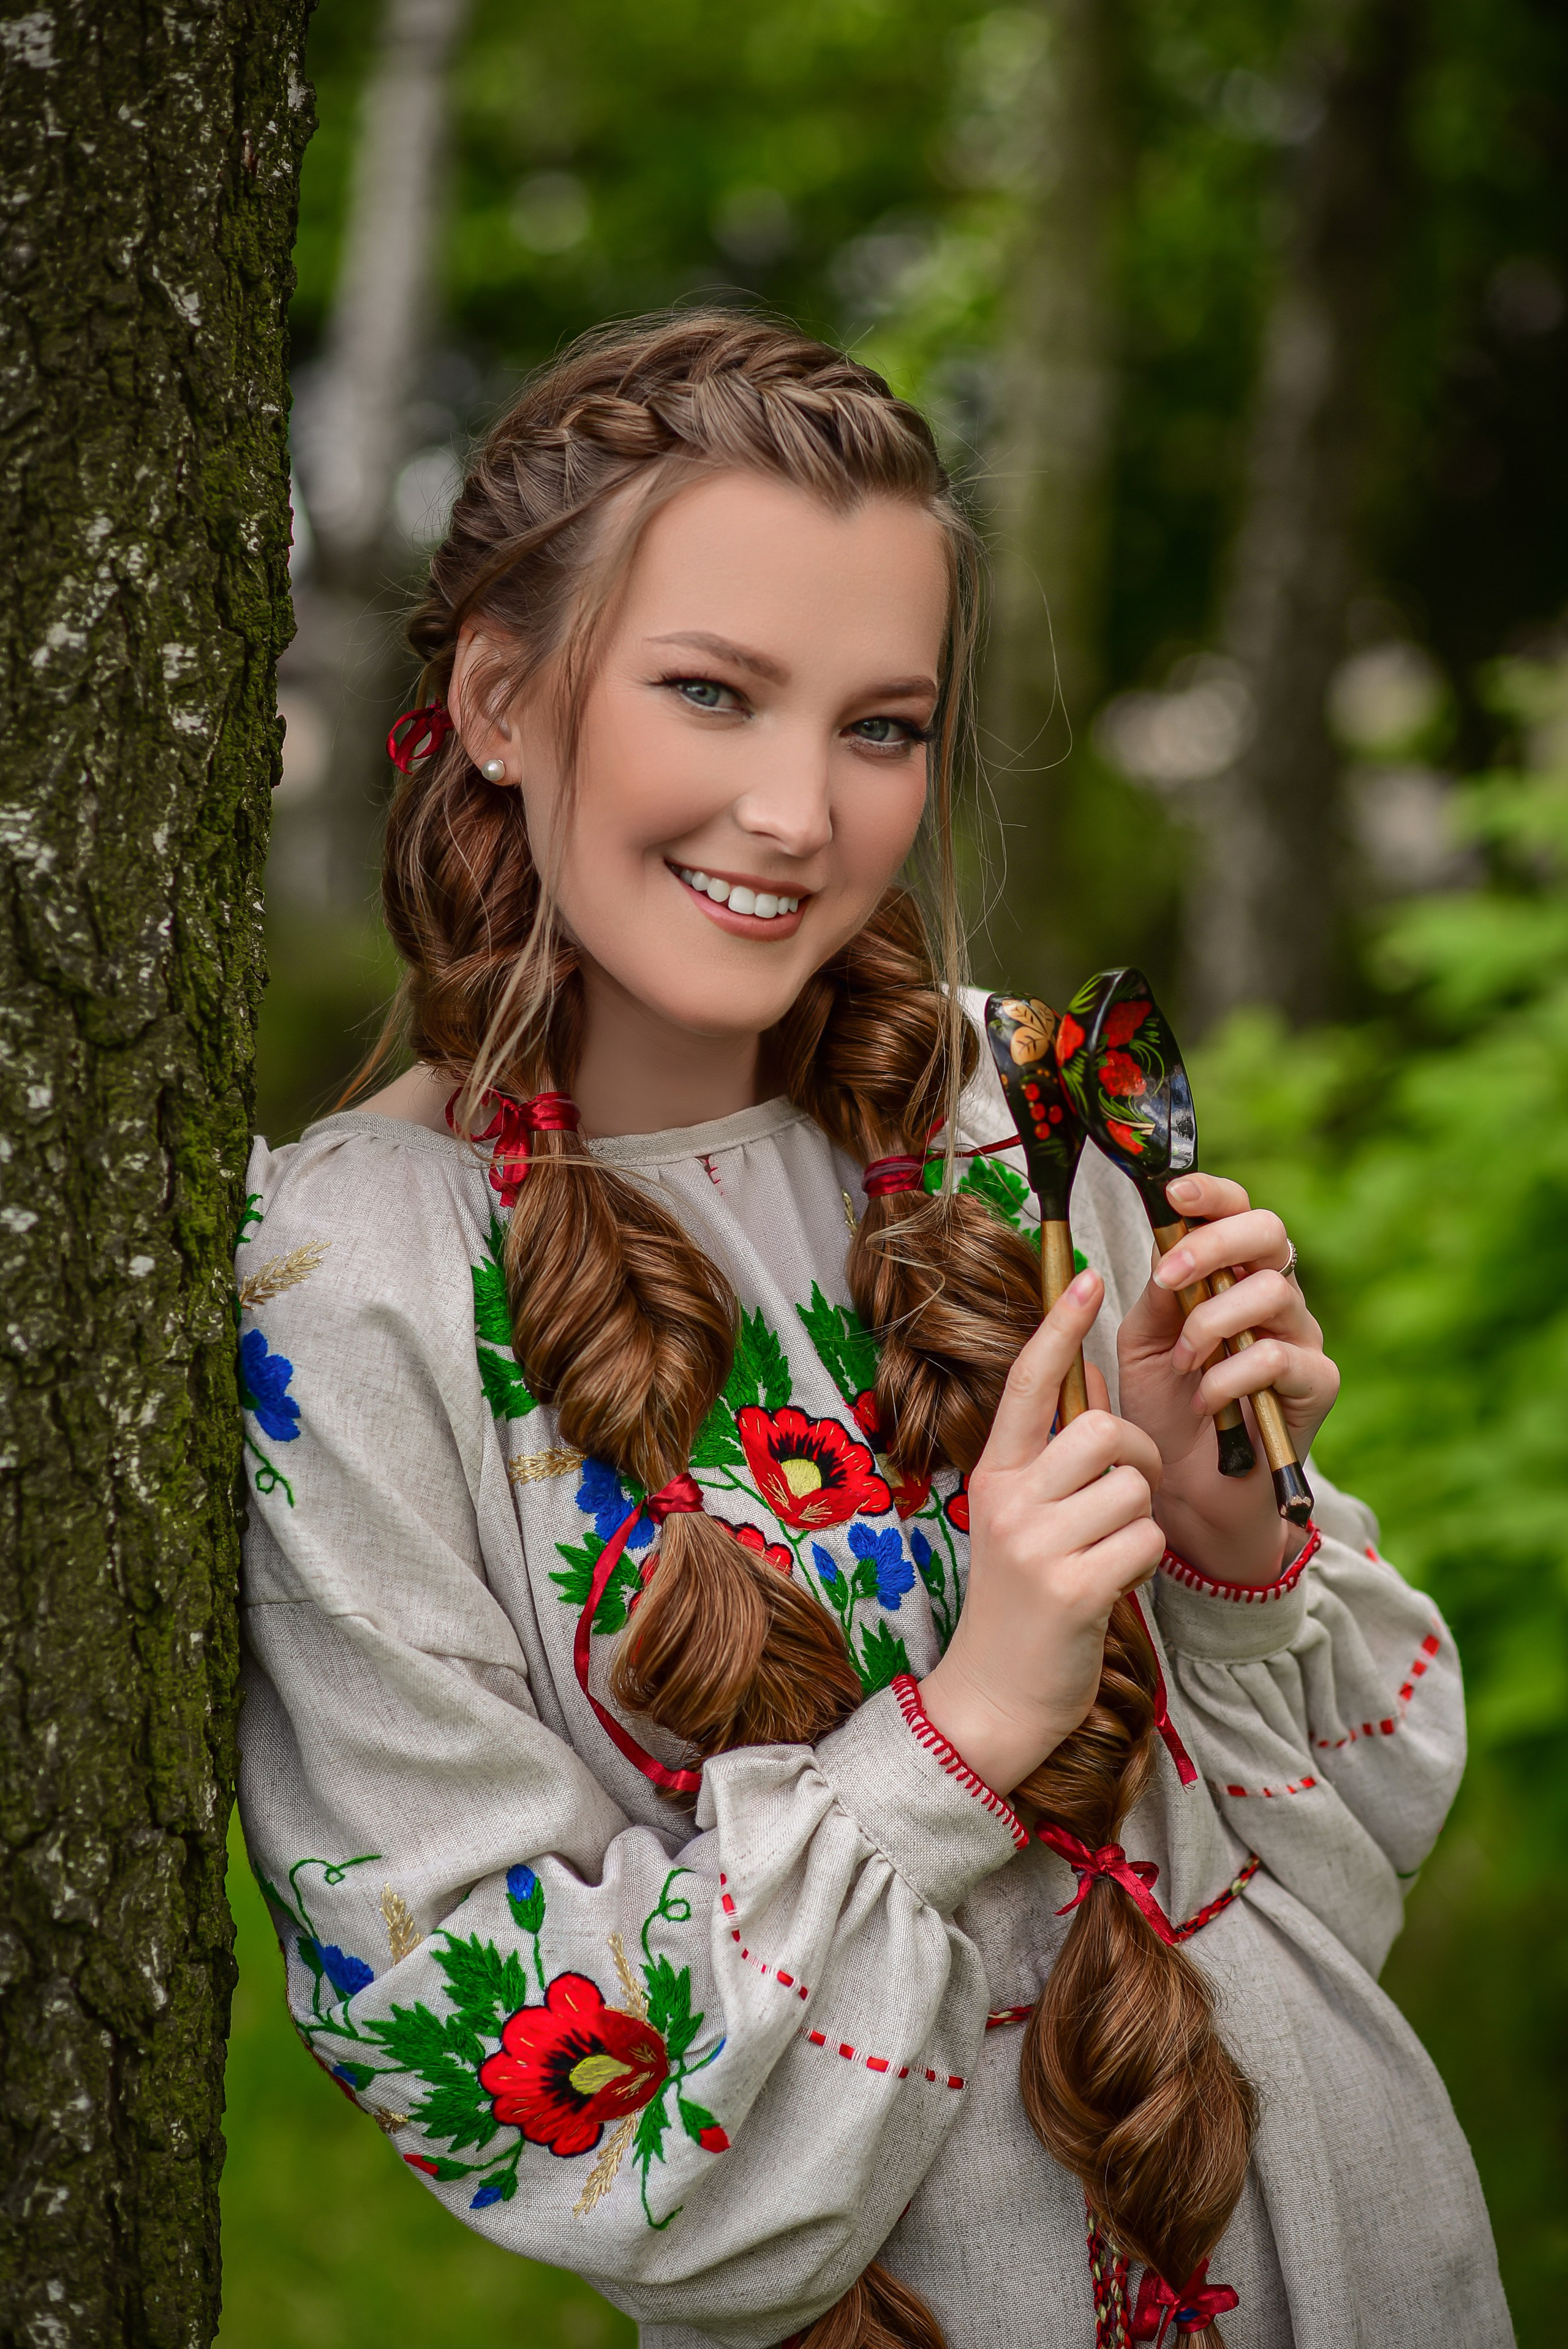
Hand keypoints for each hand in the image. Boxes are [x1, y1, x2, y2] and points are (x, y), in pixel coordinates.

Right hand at [917, 1269, 1166, 1798]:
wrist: (995, 1697)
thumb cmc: (1023, 1602)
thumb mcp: (1022, 1521)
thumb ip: (1050, 1464)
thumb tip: (1093, 1397)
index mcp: (994, 1473)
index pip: (1027, 1384)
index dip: (1059, 1328)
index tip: (1087, 1276)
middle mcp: (1008, 1499)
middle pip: (1102, 1429)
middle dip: (1138, 1455)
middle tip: (1128, 1494)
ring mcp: (1037, 1544)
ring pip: (1134, 1487)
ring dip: (1142, 1519)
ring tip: (1111, 1552)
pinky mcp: (1074, 1587)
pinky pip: (1147, 1540)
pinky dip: (1147, 1563)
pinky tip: (1114, 1586)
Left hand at [1116, 1171, 1339, 1584]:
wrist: (1186, 1489)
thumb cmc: (1164, 1408)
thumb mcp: (1145, 1341)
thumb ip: (1158, 1293)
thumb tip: (1165, 1243)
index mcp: (1232, 1276)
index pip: (1238, 1211)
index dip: (1213, 1193)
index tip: (1173, 1192)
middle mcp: (1274, 1297)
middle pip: (1270, 1232)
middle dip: (1214, 1245)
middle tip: (1170, 1277)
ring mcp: (1301, 1337)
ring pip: (1272, 1291)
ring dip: (1212, 1322)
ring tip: (1182, 1362)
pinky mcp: (1316, 1384)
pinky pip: (1277, 1357)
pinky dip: (1229, 1376)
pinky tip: (1204, 1401)